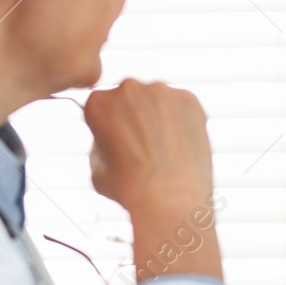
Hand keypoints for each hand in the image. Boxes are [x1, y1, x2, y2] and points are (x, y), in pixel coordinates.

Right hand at [82, 80, 221, 282]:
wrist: (169, 197)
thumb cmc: (130, 189)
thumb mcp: (97, 168)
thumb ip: (100, 143)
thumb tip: (112, 135)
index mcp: (98, 102)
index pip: (103, 106)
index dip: (112, 126)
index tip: (122, 145)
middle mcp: (127, 88)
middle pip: (131, 98)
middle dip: (137, 117)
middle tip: (147, 147)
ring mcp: (160, 90)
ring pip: (158, 101)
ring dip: (160, 117)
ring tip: (167, 149)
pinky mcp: (188, 98)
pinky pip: (183, 107)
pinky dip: (184, 121)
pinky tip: (182, 144)